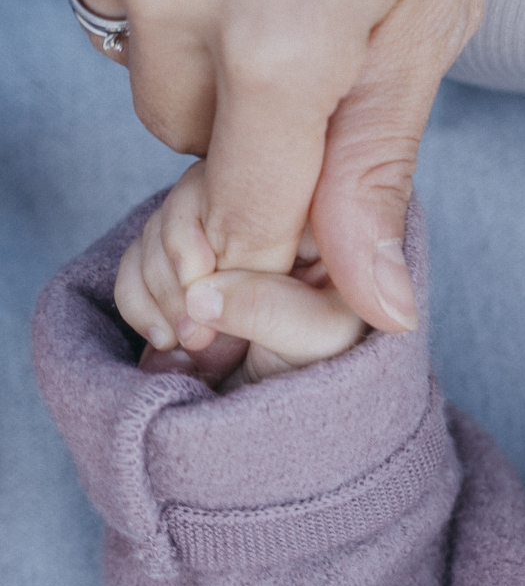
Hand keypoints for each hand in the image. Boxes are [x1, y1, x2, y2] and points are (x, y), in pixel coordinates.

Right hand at [23, 0, 513, 332]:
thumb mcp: (434, 16)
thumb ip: (377, 165)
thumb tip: (370, 301)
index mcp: (279, 46)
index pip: (239, 214)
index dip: (273, 214)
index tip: (299, 188)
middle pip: (173, 128)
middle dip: (236, 104)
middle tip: (305, 16)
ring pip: (123, 38)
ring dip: (181, 17)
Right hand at [117, 162, 368, 388]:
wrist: (291, 404)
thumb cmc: (326, 368)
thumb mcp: (318, 338)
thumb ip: (272, 308)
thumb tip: (201, 291)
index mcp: (317, 213)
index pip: (253, 181)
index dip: (213, 220)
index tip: (199, 275)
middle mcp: (268, 213)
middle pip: (195, 197)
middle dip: (178, 265)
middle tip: (195, 333)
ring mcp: (222, 237)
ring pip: (159, 227)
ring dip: (156, 286)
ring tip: (187, 343)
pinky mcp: (185, 264)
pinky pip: (138, 256)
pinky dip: (136, 296)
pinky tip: (163, 338)